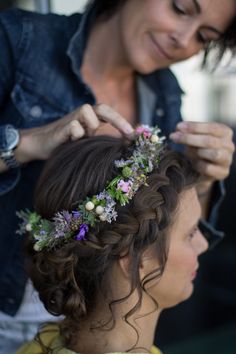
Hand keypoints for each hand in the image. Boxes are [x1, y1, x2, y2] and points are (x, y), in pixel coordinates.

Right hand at [15, 104, 133, 162]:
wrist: (42, 145)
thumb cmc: (68, 144)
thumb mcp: (87, 141)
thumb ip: (101, 139)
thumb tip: (125, 144)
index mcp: (91, 118)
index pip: (109, 113)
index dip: (122, 122)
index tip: (134, 136)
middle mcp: (83, 114)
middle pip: (102, 107)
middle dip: (117, 119)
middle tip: (128, 133)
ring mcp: (72, 118)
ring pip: (88, 113)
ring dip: (90, 128)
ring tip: (83, 139)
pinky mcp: (62, 126)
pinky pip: (75, 127)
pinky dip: (76, 136)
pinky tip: (71, 142)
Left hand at [170, 121, 234, 192]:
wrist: (203, 169)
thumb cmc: (199, 149)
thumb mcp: (195, 138)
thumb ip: (189, 132)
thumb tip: (178, 128)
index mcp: (225, 132)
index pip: (211, 127)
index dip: (194, 127)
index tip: (178, 127)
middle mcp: (229, 145)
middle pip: (210, 141)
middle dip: (189, 138)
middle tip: (174, 137)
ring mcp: (227, 159)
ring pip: (213, 154)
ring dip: (197, 153)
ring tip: (188, 153)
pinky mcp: (223, 172)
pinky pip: (208, 168)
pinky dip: (198, 165)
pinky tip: (193, 164)